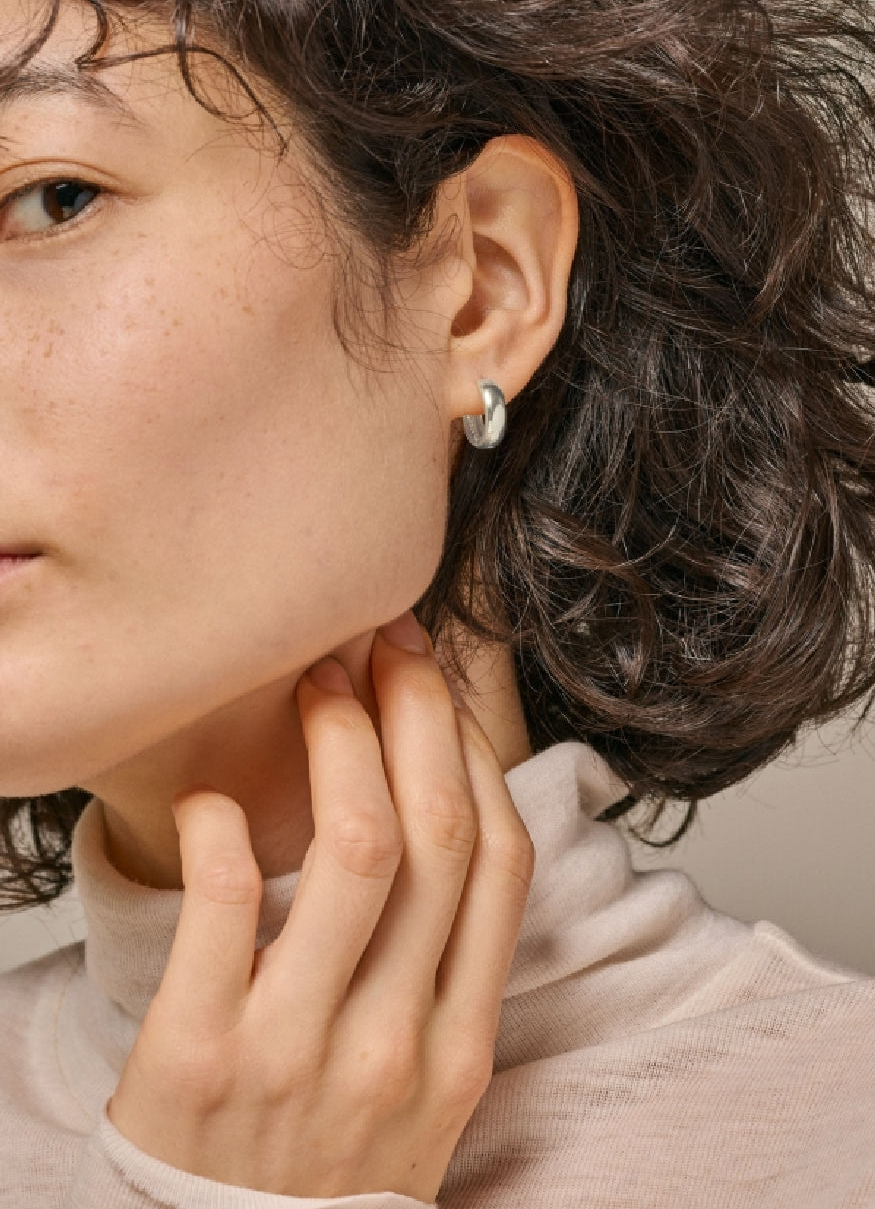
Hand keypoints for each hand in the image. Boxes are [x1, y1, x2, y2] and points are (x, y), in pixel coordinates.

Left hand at [105, 610, 535, 1200]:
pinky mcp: (196, 1058)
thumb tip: (448, 826)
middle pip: (435, 833)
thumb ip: (442, 982)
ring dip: (339, 742)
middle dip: (417, 713)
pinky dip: (220, 828)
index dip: (473, 751)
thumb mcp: (422, 1097)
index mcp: (458, 1049)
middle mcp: (395, 1044)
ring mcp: (298, 1052)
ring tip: (317, 686)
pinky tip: (213, 802)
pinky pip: (225, 905)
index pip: (496, 861)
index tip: (442, 687)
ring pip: (356, 849)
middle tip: (385, 647)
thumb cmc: (323, 1175)